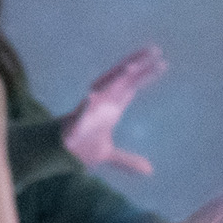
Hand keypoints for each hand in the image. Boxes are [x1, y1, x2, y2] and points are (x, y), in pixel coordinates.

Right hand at [58, 44, 165, 175]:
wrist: (60, 155)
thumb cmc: (82, 147)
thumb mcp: (109, 155)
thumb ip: (128, 161)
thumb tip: (149, 171)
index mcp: (112, 107)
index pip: (132, 85)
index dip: (145, 73)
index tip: (162, 61)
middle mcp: (102, 103)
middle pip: (123, 80)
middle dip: (138, 65)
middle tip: (156, 51)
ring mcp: (89, 111)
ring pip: (104, 89)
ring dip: (116, 78)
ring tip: (132, 66)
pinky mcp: (74, 124)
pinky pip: (80, 113)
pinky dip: (85, 106)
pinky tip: (90, 97)